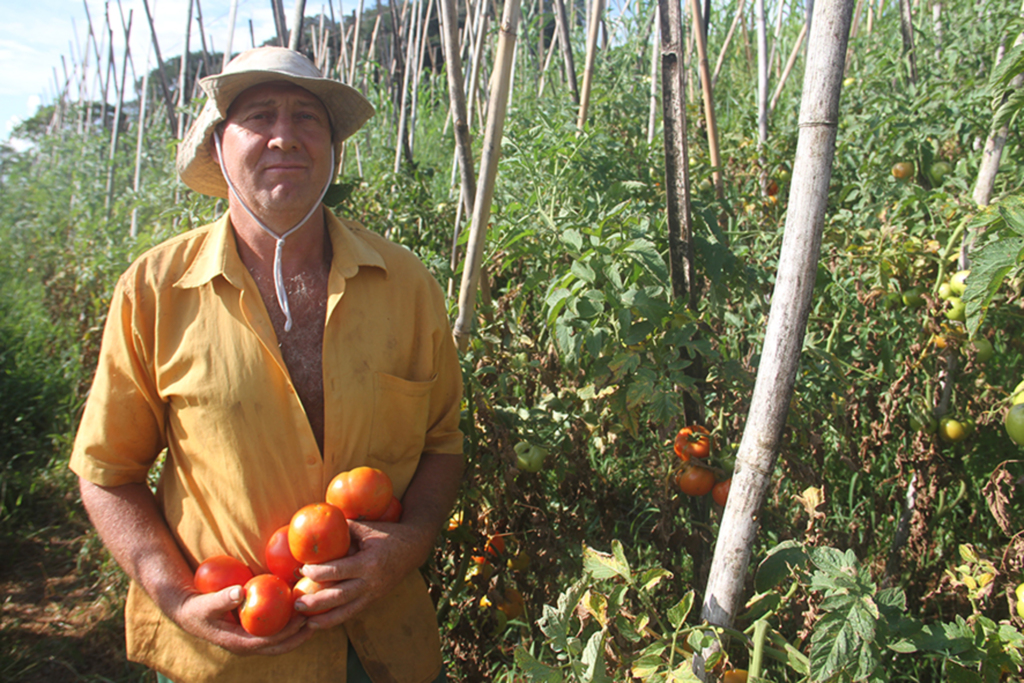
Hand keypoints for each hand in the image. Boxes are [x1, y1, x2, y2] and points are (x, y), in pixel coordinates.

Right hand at [166, 584, 313, 655]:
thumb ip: (222, 598)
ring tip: (314, 619)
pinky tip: (299, 613)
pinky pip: (273, 633)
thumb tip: (240, 591)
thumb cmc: (198, 607)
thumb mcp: (207, 603)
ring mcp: (249, 641)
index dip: (287, 634)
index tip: (302, 621)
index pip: (268, 642)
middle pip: (278, 647)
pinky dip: (287, 626)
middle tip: (315, 621)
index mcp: (238, 643)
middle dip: (298, 637)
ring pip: (278, 642)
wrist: (189, 613)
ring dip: (296, 634)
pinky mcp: (251, 634)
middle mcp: (246, 646)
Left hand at [293, 519, 430, 627]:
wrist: (414, 547)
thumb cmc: (387, 534)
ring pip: (346, 611)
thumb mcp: (366, 528)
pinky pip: (352, 612)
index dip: (318, 571)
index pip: (338, 570)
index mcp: (369, 562)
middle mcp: (372, 582)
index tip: (303, 568)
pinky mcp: (374, 599)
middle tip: (296, 602)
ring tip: (305, 620)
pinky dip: (336, 619)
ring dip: (324, 617)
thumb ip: (342, 529)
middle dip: (316, 601)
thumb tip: (316, 528)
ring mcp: (374, 593)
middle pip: (339, 596)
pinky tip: (320, 623)